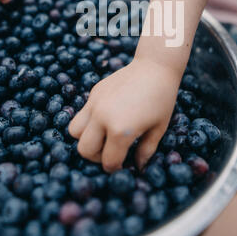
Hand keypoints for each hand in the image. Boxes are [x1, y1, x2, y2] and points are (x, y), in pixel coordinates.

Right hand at [69, 58, 180, 172]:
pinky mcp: (94, 92)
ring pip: (74, 132)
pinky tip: (107, 118)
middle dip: (97, 157)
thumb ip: (146, 151)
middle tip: (113, 152)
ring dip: (86, 138)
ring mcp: (95, 103)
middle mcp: (102, 117)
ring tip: (103, 136)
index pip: (108, 161)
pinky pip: (82, 113)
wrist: (155, 66)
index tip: (123, 166)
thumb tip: (139, 167)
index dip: (116, 168)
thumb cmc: (162, 99)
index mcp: (120, 130)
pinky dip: (89, 122)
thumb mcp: (158, 129)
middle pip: (84, 150)